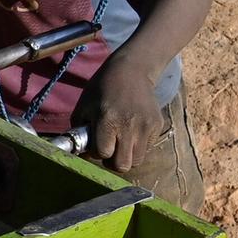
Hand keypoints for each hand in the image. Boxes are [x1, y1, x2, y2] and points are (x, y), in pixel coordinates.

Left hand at [70, 56, 164, 171]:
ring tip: (120, 142)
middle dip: (112, 161)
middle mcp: (129, 125)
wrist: (132, 72)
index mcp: (107, 120)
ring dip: (126, 156)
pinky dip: (138, 146)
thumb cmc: (102, 90)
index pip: (103, 154)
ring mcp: (146, 127)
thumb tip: (83, 155)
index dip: (96, 153)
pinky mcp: (158, 126)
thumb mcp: (83, 107)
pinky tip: (131, 131)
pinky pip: (147, 149)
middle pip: (123, 165)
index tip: (95, 145)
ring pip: (137, 161)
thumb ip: (79, 132)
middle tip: (109, 150)